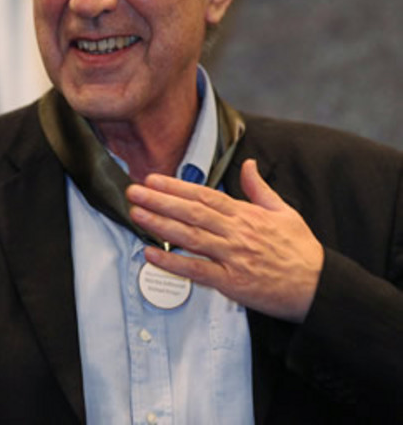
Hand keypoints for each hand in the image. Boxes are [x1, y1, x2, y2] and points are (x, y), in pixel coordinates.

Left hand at [126, 159, 323, 321]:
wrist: (317, 286)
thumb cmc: (300, 249)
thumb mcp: (284, 211)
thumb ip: (259, 188)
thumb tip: (249, 165)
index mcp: (246, 214)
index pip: (204, 196)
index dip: (176, 187)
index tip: (154, 180)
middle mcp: (235, 233)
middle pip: (191, 212)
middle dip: (159, 200)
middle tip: (134, 192)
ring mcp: (232, 257)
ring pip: (190, 237)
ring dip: (160, 225)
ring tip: (137, 214)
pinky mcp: (231, 282)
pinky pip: (196, 270)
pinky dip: (172, 263)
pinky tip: (151, 254)